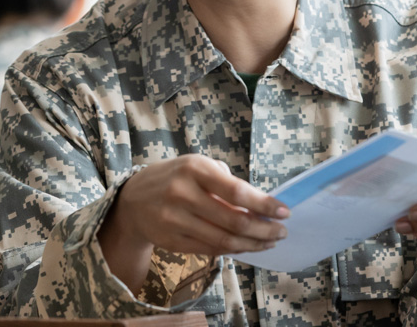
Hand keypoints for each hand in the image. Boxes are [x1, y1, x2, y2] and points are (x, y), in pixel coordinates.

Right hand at [102, 154, 289, 257]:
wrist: (132, 200)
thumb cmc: (175, 178)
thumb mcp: (197, 166)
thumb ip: (226, 182)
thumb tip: (260, 205)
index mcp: (194, 169)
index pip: (236, 191)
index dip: (263, 204)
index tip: (284, 211)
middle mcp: (183, 194)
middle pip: (233, 221)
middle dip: (264, 229)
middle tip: (281, 231)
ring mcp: (175, 220)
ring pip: (224, 240)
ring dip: (253, 243)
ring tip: (269, 241)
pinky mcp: (172, 241)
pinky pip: (211, 249)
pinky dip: (234, 250)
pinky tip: (248, 246)